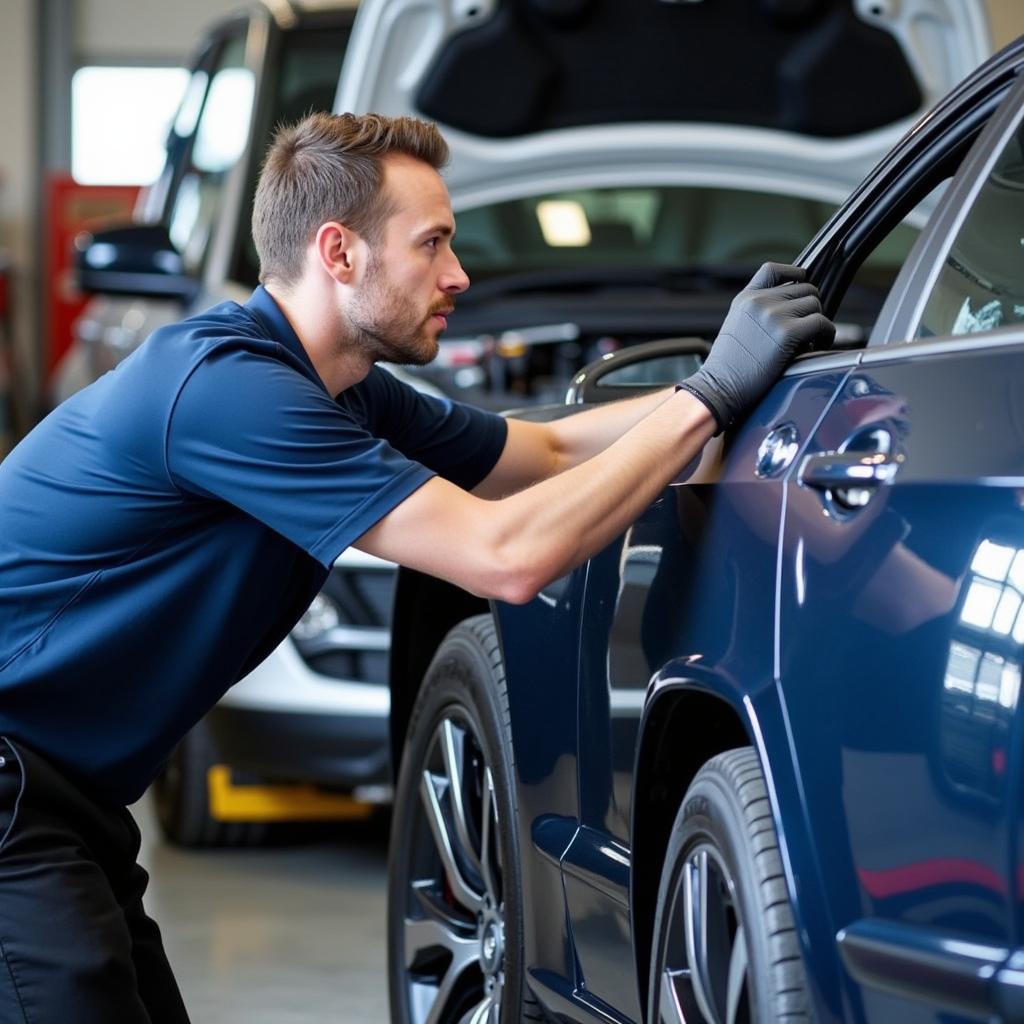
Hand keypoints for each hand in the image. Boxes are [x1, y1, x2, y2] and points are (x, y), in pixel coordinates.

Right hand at [679, 262, 834, 434]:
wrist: (720, 386)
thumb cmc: (728, 366)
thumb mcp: (736, 325)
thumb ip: (757, 310)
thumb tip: (789, 307)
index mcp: (745, 298)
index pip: (774, 269)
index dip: (793, 274)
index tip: (801, 287)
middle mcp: (759, 301)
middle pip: (804, 288)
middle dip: (809, 307)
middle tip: (807, 326)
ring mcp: (774, 315)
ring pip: (815, 303)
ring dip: (818, 321)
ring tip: (811, 338)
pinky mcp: (787, 333)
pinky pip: (822, 323)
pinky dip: (826, 333)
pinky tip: (819, 343)